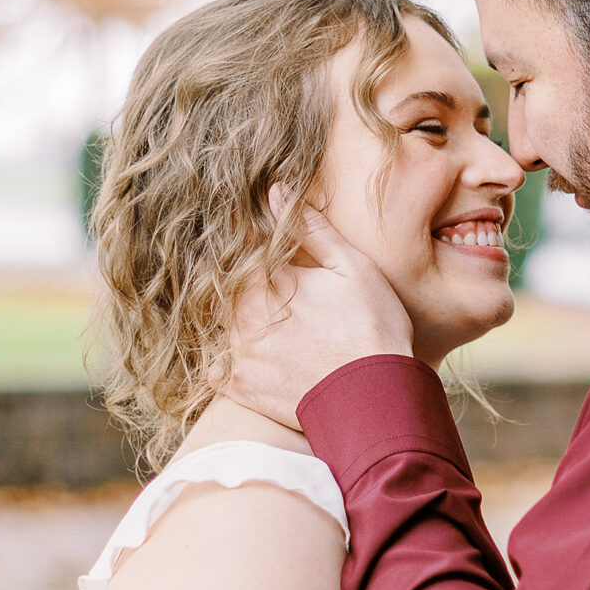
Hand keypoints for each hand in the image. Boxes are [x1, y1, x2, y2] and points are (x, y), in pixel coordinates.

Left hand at [226, 204, 413, 425]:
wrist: (374, 398)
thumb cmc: (372, 327)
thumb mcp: (351, 267)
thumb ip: (309, 229)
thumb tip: (275, 191)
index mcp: (264, 281)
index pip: (239, 250)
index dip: (248, 245)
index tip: (262, 250)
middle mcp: (240, 315)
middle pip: (224, 289)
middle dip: (240, 285)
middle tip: (277, 295)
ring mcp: (237, 354)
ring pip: (219, 325)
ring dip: (234, 320)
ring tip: (274, 328)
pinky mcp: (240, 387)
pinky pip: (216, 369)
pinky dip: (227, 361)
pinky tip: (255, 357)